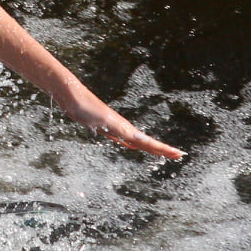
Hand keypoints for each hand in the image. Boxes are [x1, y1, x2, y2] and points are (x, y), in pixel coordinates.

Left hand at [63, 97, 183, 159]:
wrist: (70, 94)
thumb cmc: (85, 106)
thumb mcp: (104, 121)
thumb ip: (118, 131)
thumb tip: (134, 141)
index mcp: (125, 129)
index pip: (149, 142)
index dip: (163, 150)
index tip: (179, 154)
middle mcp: (122, 128)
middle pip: (146, 142)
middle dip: (162, 150)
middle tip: (177, 156)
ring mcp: (114, 127)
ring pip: (136, 141)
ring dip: (149, 148)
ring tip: (160, 153)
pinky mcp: (103, 126)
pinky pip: (122, 139)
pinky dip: (130, 144)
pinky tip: (129, 146)